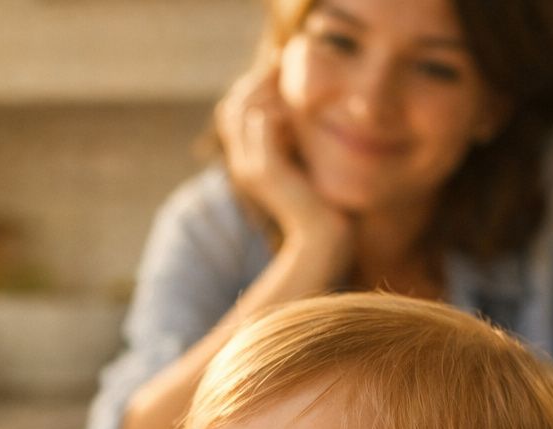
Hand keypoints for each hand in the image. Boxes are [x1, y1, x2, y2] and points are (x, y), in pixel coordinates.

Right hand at [216, 65, 352, 263]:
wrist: (321, 235)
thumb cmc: (318, 201)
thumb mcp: (302, 162)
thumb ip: (291, 138)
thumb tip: (294, 109)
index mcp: (246, 161)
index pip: (231, 110)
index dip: (251, 86)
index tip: (278, 69)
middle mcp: (241, 163)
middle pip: (231, 105)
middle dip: (257, 83)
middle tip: (283, 70)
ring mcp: (251, 166)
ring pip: (243, 109)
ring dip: (267, 93)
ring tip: (290, 93)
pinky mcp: (267, 169)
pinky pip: (262, 123)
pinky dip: (277, 110)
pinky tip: (296, 112)